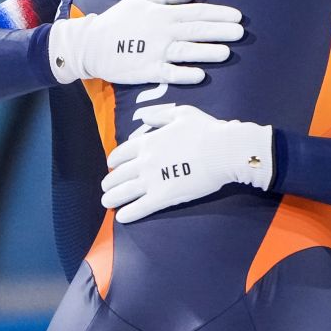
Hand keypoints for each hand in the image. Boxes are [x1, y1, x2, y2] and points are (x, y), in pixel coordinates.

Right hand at [49, 0, 243, 84]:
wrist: (91, 44)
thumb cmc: (118, 20)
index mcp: (162, 13)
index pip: (197, 12)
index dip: (218, 14)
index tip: (238, 16)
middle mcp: (162, 32)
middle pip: (196, 30)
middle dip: (220, 31)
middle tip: (240, 32)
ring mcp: (154, 51)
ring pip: (186, 51)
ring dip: (207, 51)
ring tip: (226, 52)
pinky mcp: (147, 70)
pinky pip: (169, 73)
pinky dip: (184, 74)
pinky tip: (200, 75)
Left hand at [101, 104, 272, 222]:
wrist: (223, 150)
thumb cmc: (206, 130)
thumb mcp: (182, 114)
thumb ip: (160, 116)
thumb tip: (145, 118)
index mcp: (148, 141)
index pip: (121, 153)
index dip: (114, 160)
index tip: (112, 165)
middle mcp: (144, 161)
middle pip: (118, 174)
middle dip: (110, 181)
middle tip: (107, 187)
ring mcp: (152, 180)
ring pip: (124, 192)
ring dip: (112, 198)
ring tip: (107, 202)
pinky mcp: (162, 197)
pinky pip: (140, 208)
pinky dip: (128, 213)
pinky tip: (122, 217)